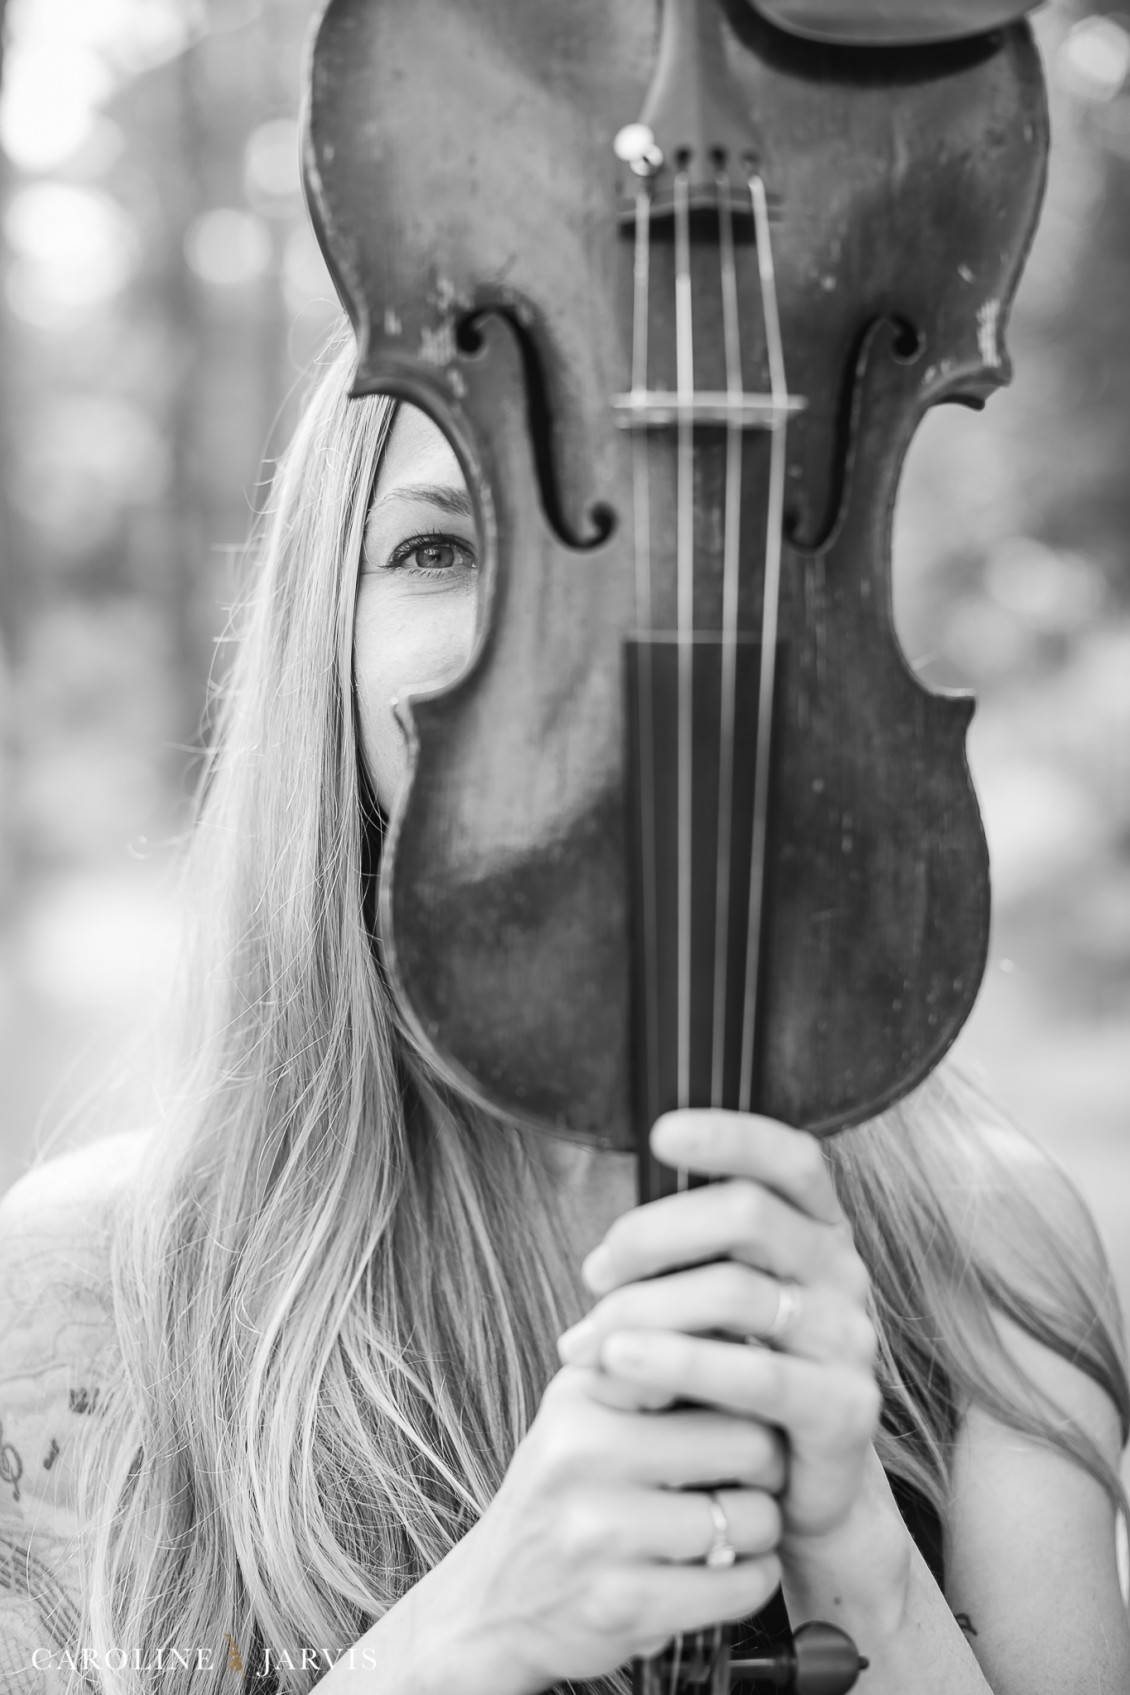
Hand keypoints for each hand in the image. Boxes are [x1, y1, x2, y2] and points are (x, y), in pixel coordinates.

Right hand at [433, 1363, 783, 1693]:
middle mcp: (584, 1453)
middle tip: (759, 1472)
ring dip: (764, 1527)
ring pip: (752, 1517)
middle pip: (749, 1441)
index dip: (744, 1380)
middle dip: (771, 1462)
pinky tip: (732, 1570)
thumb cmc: (568, 1491)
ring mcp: (599, 1532)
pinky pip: (739, 1586)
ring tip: (739, 1523)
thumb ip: (651, 1360)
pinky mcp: (621, 1605)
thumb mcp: (586, 1408)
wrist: (496, 1604)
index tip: (751, 1397)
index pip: (701, 1359)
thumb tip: (745, 1320)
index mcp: (583, 1393)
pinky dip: (754, 1580)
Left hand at [558, 1110, 881, 1551]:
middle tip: (594, 1273)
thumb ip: (680, 1271)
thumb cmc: (736, 1385)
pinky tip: (620, 1365)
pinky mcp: (845, 1409)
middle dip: (653, 1233)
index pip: (790, 1157)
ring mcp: (849, 1339)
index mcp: (815, 1231)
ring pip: (738, 1292)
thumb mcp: (711, 1312)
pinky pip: (755, 1375)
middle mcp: (842, 1272)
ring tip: (586, 1339)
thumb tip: (602, 1257)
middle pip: (748, 1212)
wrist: (799, 1495)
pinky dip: (677, 1364)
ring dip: (645, 1308)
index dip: (731, 1134)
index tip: (659, 1134)